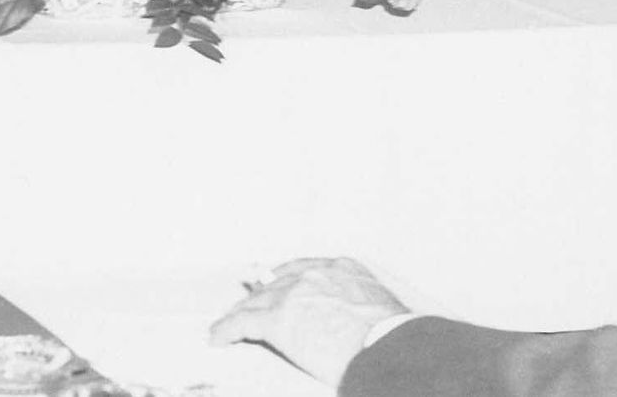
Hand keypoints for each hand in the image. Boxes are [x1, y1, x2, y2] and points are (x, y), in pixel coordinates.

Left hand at [210, 258, 411, 387]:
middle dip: (263, 293)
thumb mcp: (386, 311)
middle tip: (249, 301)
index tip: (278, 279)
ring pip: (258, 301)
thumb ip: (367, 310)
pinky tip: (218, 336)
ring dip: (242, 313)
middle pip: (278, 282)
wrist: (390, 348)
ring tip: (230, 322)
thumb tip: (370, 329)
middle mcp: (315, 275)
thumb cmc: (398, 339)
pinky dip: (227, 329)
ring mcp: (294, 294)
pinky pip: (244, 323)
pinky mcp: (277, 319)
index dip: (288, 277)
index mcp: (344, 269)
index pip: (307, 269)